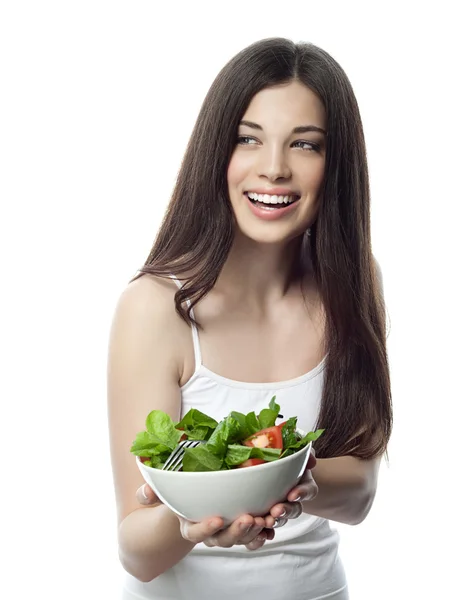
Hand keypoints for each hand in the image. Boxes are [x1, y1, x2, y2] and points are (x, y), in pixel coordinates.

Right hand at [136, 484, 274, 550]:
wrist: (194, 501)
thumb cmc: (179, 494)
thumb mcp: (165, 491)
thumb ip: (152, 492)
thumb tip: (143, 491)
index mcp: (189, 525)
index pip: (194, 532)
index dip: (205, 528)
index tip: (216, 518)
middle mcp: (210, 533)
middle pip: (223, 539)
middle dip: (236, 531)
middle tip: (248, 518)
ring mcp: (227, 532)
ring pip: (241, 538)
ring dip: (254, 531)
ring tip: (265, 518)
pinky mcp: (242, 527)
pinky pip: (254, 536)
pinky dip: (264, 533)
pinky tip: (272, 526)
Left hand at [267, 448, 317, 525]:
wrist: (266, 467)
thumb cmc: (281, 457)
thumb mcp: (293, 450)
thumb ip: (303, 452)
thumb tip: (311, 459)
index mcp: (302, 484)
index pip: (308, 490)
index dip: (302, 493)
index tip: (293, 494)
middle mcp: (293, 500)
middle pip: (295, 510)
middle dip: (286, 511)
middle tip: (276, 511)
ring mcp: (279, 510)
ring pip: (281, 520)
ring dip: (274, 522)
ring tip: (265, 520)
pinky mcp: (265, 517)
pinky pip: (266, 529)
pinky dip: (264, 532)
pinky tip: (257, 530)